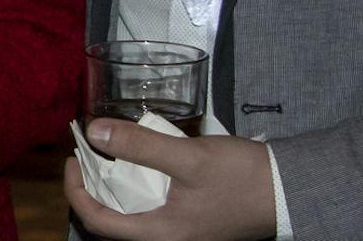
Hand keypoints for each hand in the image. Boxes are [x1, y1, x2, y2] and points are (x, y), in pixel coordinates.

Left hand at [63, 118, 277, 239]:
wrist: (290, 190)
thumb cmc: (243, 177)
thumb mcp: (188, 156)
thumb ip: (140, 145)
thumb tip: (95, 132)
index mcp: (162, 233)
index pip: (98, 221)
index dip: (76, 191)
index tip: (72, 159)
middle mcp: (169, 239)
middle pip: (112, 222)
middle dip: (92, 189)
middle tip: (87, 157)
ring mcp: (182, 233)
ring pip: (132, 215)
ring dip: (114, 188)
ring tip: (108, 156)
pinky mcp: (194, 221)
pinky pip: (153, 210)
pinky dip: (137, 189)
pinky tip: (141, 164)